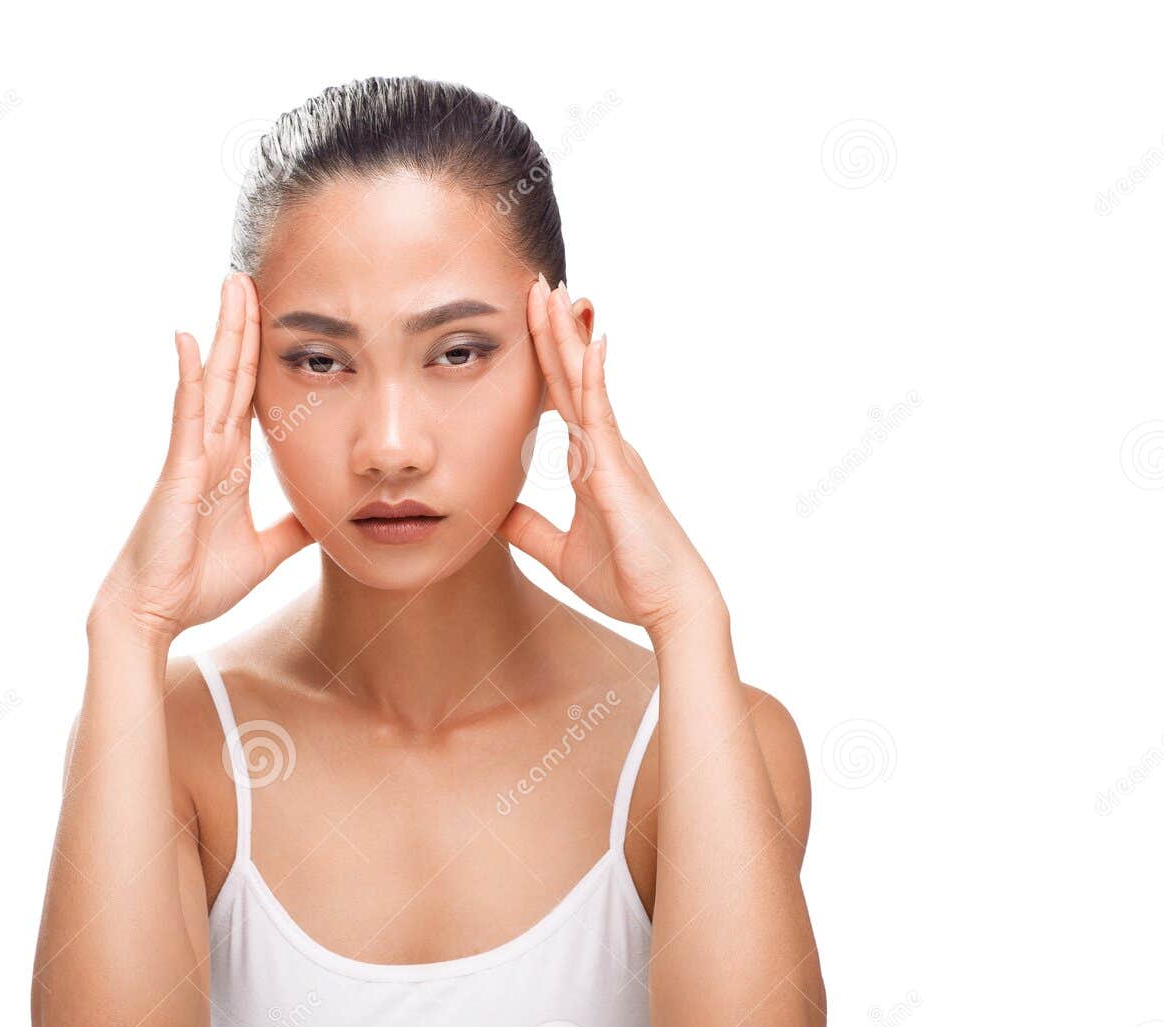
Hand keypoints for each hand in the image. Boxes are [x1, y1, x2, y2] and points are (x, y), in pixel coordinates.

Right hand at [88, 272, 312, 647]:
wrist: (158, 613)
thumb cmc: (198, 583)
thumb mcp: (265, 551)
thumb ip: (291, 528)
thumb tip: (325, 514)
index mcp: (230, 464)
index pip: (250, 396)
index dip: (261, 355)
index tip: (274, 314)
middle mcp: (210, 449)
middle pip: (232, 374)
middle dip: (242, 326)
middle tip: (249, 276)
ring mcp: (192, 455)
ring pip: (212, 381)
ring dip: (223, 333)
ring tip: (230, 285)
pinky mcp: (178, 470)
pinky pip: (185, 414)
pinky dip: (189, 377)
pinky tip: (189, 339)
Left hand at [500, 277, 726, 640]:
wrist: (669, 608)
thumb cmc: (627, 581)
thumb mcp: (560, 553)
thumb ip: (529, 529)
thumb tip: (494, 511)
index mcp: (594, 461)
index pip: (562, 397)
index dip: (546, 357)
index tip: (531, 316)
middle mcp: (607, 448)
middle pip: (573, 376)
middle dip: (555, 329)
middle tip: (537, 282)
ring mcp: (616, 455)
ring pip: (587, 384)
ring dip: (569, 338)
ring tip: (555, 292)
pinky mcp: (620, 473)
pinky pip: (604, 417)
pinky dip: (596, 379)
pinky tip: (590, 345)